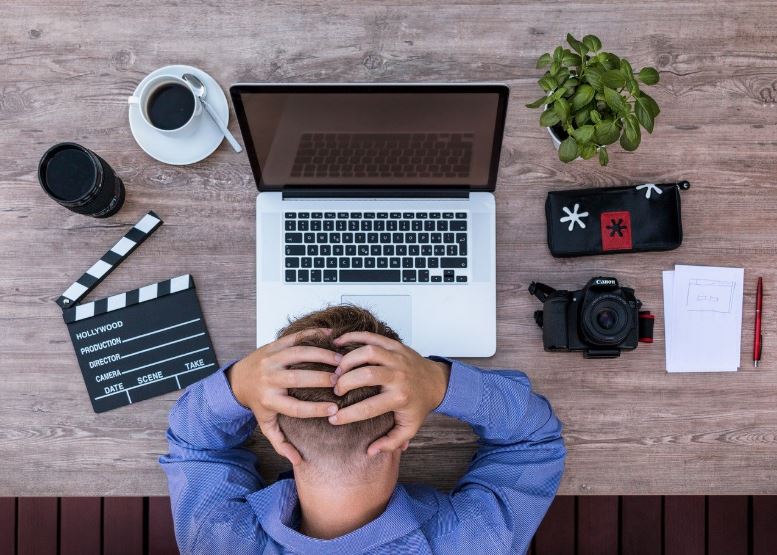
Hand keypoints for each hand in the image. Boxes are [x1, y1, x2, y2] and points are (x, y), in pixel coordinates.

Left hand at [227, 330, 341, 464]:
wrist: (238, 379)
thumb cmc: (258, 403)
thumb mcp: (266, 424)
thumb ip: (280, 442)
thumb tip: (297, 461)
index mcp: (269, 401)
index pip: (295, 407)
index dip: (316, 409)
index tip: (335, 410)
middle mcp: (269, 379)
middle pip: (298, 379)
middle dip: (322, 379)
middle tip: (341, 381)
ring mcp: (271, 360)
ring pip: (298, 354)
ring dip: (321, 355)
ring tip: (340, 360)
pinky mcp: (274, 345)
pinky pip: (295, 338)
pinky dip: (313, 335)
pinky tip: (331, 336)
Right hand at [328, 332, 449, 455]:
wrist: (437, 382)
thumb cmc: (419, 406)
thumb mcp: (409, 428)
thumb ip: (390, 442)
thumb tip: (369, 452)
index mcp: (400, 398)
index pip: (368, 408)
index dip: (347, 415)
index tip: (333, 419)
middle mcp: (398, 376)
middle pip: (366, 375)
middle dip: (345, 382)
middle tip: (335, 390)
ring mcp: (397, 358)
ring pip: (367, 352)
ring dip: (347, 360)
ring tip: (337, 370)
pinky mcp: (394, 345)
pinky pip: (371, 337)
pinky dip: (352, 337)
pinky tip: (338, 343)